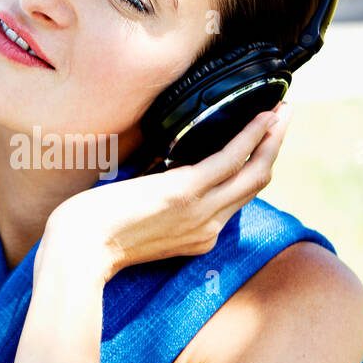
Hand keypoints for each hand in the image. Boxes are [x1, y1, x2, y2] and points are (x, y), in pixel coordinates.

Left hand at [40, 103, 293, 283]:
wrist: (77, 252)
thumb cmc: (93, 235)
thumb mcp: (137, 221)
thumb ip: (157, 200)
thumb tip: (158, 167)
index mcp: (197, 237)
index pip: (237, 200)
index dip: (254, 168)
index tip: (262, 142)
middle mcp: (208, 228)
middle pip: (255, 185)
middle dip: (274, 148)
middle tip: (285, 116)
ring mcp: (200, 212)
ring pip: (254, 172)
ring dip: (273, 137)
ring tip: (282, 110)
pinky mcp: (185, 193)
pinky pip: (230, 160)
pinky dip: (250, 136)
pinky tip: (259, 118)